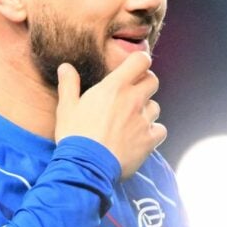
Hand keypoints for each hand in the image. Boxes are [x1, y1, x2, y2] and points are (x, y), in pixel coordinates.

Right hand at [54, 52, 166, 177]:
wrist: (86, 166)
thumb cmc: (75, 136)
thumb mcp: (66, 107)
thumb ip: (69, 84)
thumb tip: (65, 67)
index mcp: (114, 87)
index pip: (141, 60)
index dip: (140, 62)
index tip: (133, 69)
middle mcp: (133, 100)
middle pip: (152, 81)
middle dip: (144, 84)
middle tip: (131, 95)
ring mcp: (143, 120)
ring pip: (156, 107)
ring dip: (146, 111)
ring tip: (130, 121)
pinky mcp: (149, 140)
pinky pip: (160, 130)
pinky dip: (153, 133)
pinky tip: (140, 138)